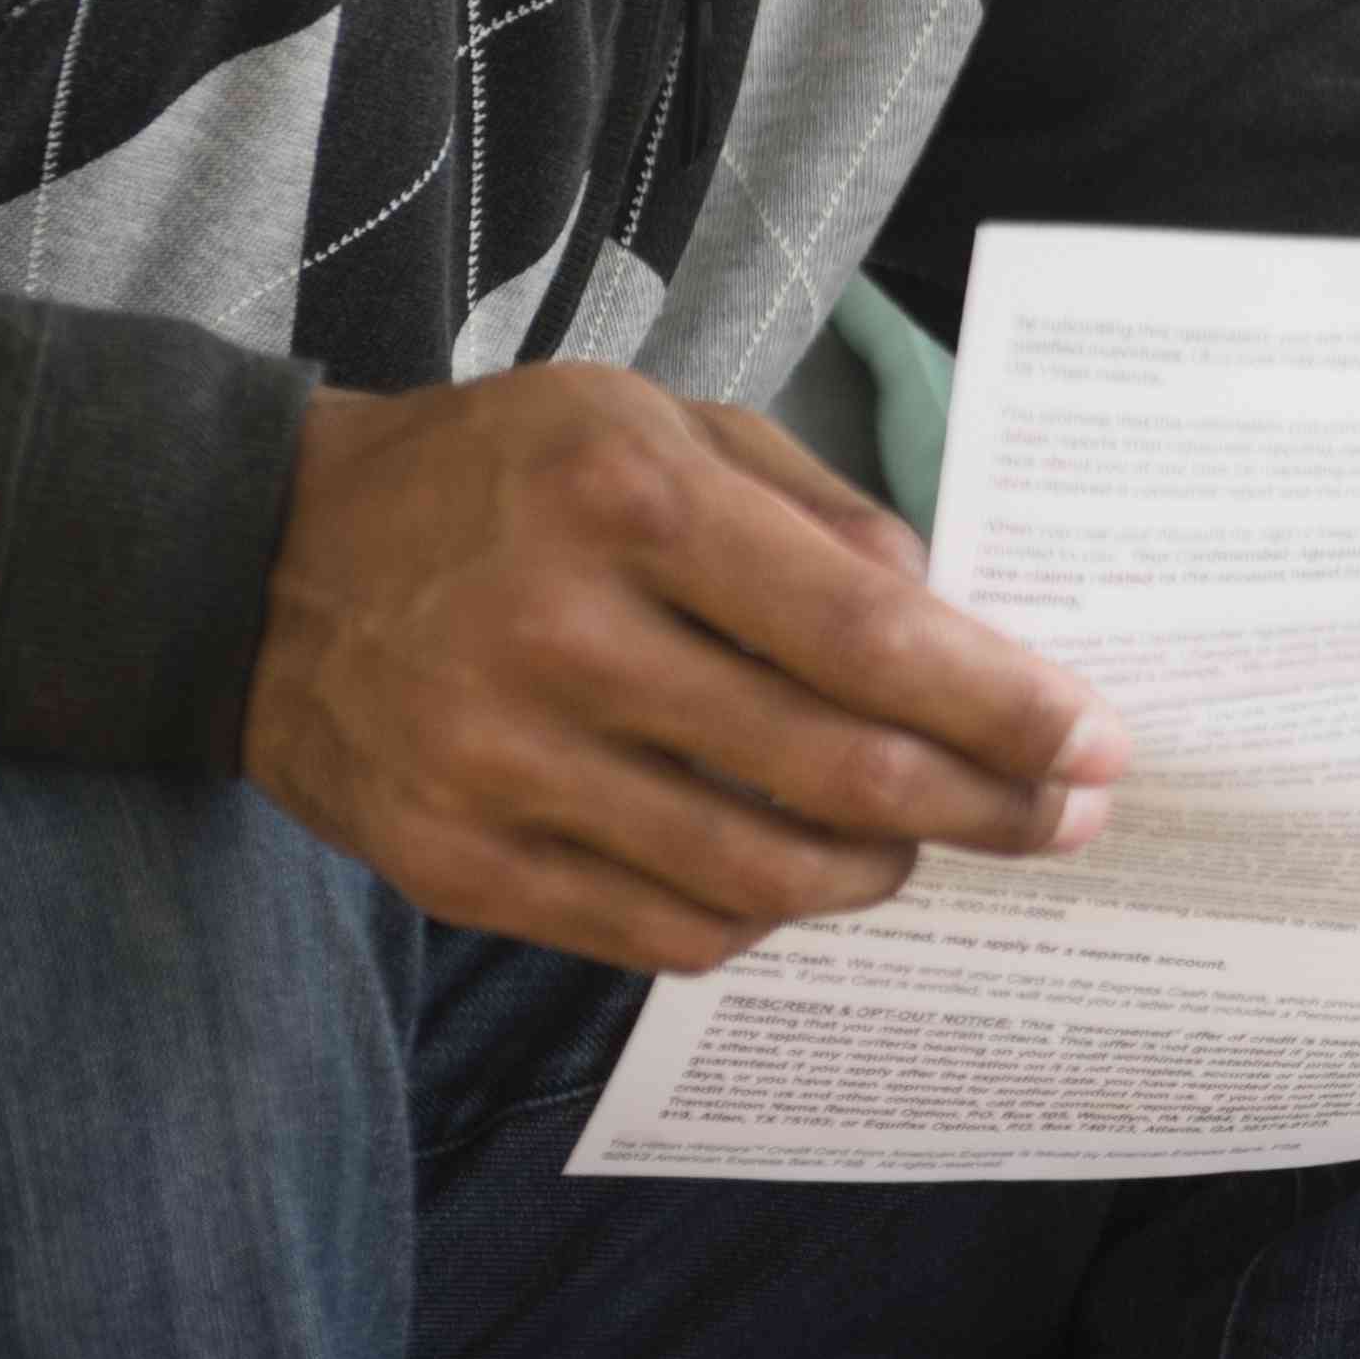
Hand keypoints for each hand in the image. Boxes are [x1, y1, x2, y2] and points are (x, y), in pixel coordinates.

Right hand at [244, 364, 1124, 973]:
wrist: (260, 565)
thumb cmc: (505, 479)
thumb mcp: (664, 426)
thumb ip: (823, 513)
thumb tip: (960, 623)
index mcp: (630, 504)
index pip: (871, 639)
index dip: (1007, 709)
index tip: (1099, 745)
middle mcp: (559, 639)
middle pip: (837, 772)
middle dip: (988, 807)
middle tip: (1069, 818)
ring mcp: (497, 766)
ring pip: (761, 878)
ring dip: (883, 874)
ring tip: (931, 843)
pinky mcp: (453, 865)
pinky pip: (661, 933)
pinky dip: (761, 918)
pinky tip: (798, 877)